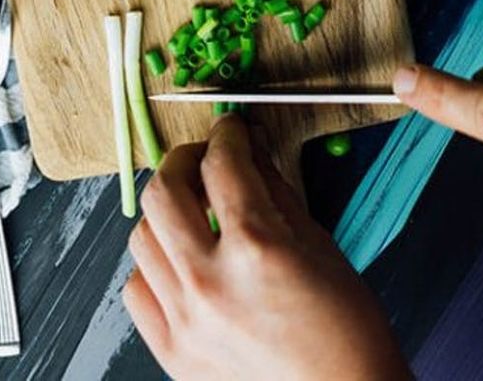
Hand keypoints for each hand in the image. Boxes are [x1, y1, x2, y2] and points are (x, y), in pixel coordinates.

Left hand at [123, 115, 407, 380]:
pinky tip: (181, 264)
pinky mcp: (173, 352)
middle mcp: (210, 282)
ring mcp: (185, 321)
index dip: (226, 135)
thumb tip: (251, 153)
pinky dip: (154, 267)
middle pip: (163, 190)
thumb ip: (274, 191)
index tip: (230, 130)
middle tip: (204, 159)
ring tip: (193, 213)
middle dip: (184, 161)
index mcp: (256, 248)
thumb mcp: (319, 245)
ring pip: (142, 236)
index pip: (222, 164)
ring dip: (166, 214)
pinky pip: (137, 290)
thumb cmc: (345, 334)